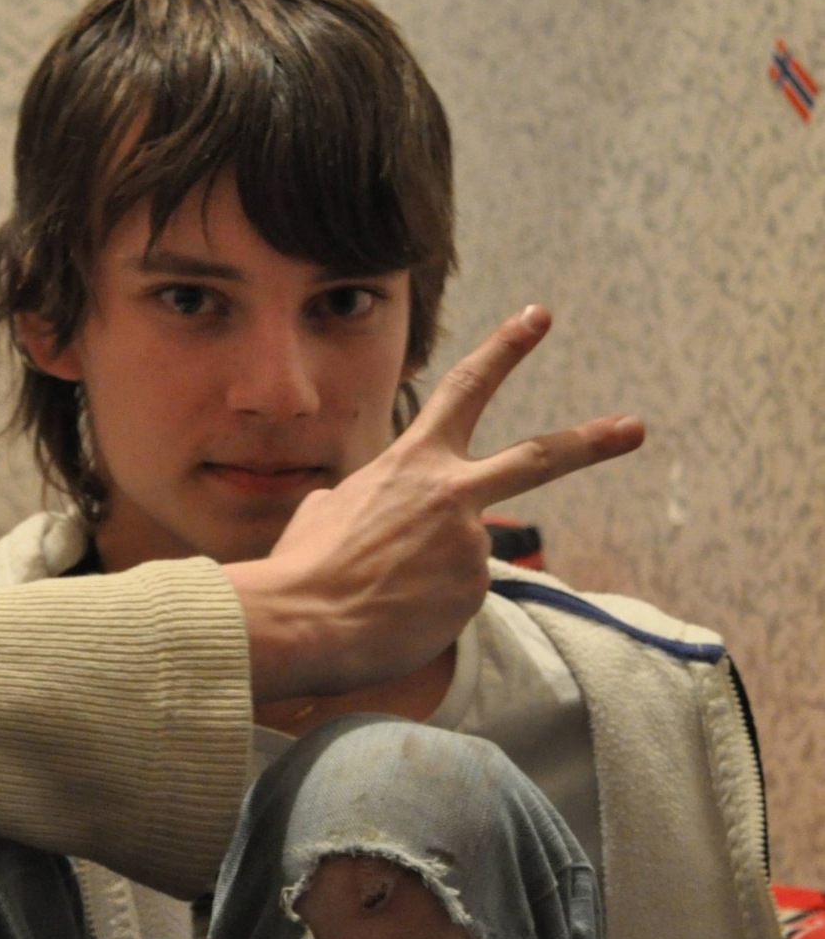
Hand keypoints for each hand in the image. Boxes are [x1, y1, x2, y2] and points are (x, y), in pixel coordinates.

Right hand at [223, 306, 643, 700]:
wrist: (303, 622)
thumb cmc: (304, 568)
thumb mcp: (326, 511)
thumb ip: (364, 500)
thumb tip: (364, 512)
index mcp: (412, 461)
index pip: (466, 388)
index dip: (505, 349)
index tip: (537, 316)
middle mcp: (453, 493)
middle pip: (540, 457)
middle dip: (593, 441)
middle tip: (635, 427)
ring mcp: (472, 542)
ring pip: (467, 558)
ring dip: (434, 579)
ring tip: (386, 596)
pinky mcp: (476, 590)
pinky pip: (459, 599)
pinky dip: (433, 610)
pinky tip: (397, 616)